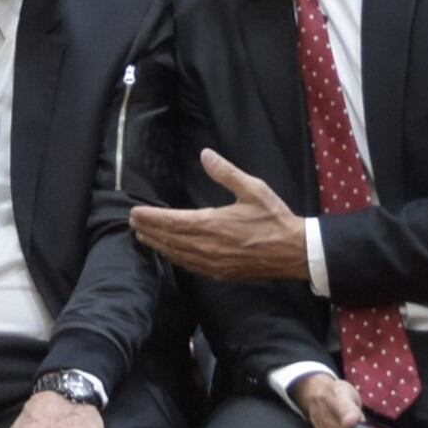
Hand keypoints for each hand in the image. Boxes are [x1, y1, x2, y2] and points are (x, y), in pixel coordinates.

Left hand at [127, 151, 312, 283]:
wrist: (294, 251)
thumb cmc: (273, 218)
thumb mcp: (252, 189)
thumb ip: (225, 172)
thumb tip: (205, 154)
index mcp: (212, 224)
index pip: (171, 221)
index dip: (151, 218)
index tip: (135, 212)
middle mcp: (207, 246)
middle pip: (168, 240)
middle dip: (149, 230)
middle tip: (133, 223)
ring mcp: (212, 263)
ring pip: (176, 255)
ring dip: (158, 245)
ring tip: (144, 237)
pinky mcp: (220, 273)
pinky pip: (190, 266)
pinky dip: (175, 258)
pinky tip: (170, 254)